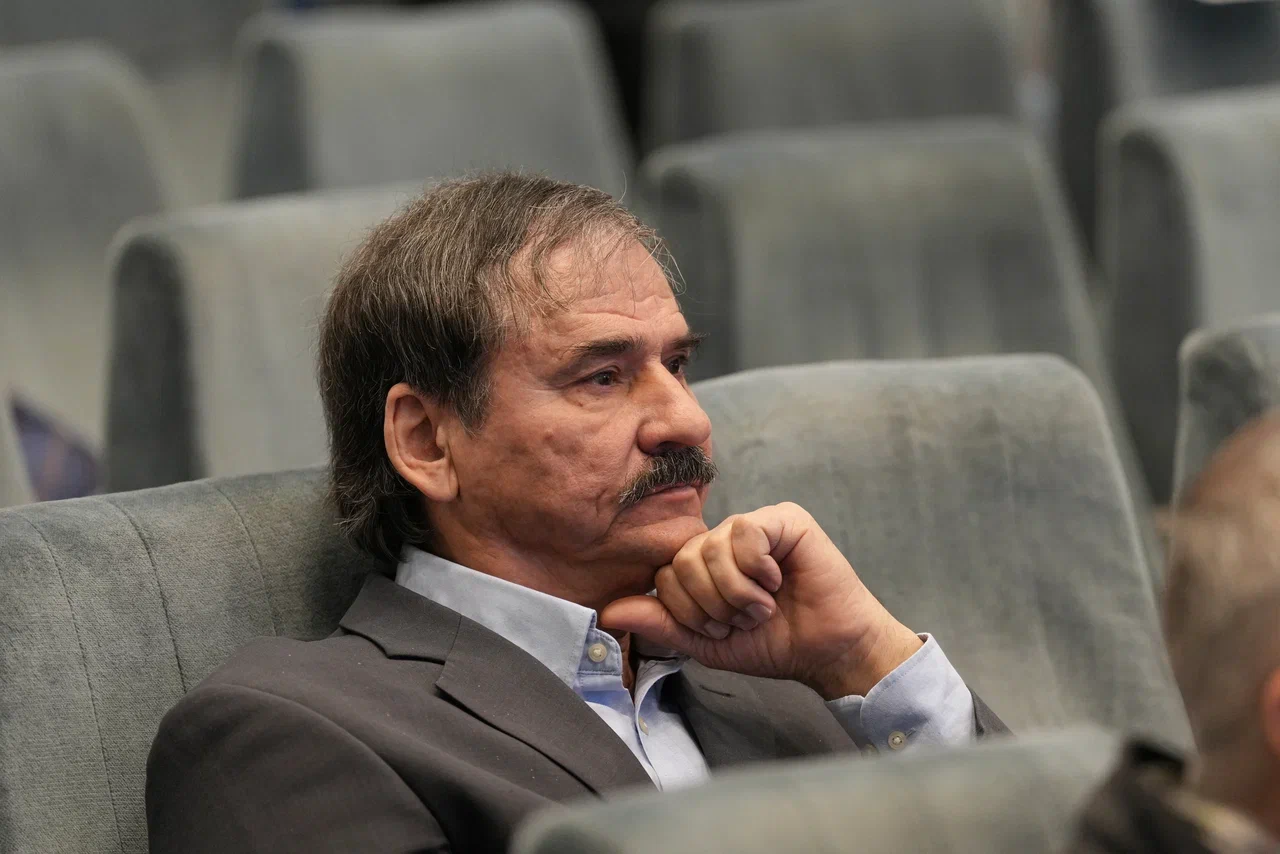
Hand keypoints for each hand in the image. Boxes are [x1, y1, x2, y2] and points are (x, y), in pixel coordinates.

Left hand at [600, 503, 922, 699]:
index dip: (689, 611)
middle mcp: (724, 540)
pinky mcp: (783, 519)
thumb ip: (660, 623)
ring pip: (712, 548)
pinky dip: (757, 568)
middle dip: (711, 604)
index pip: (665, 575)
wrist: (826, 651)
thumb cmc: (772, 644)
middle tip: (744, 619)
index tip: (721, 630)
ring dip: (736, 592)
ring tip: (763, 606)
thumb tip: (607, 611)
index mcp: (703, 565)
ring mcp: (753, 526)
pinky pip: (745, 533)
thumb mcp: (705, 642)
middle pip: (683, 560)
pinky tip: (777, 580)